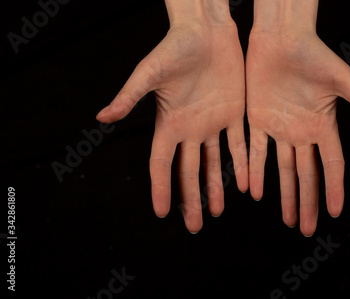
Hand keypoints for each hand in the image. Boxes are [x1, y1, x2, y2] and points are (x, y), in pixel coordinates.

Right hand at [96, 1, 247, 233]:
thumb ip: (129, 97)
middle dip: (191, 199)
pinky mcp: (234, 113)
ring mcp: (213, 123)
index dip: (161, 188)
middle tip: (194, 226)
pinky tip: (246, 185)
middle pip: (189, 171)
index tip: (162, 212)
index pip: (161, 164)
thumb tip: (101, 117)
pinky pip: (240, 145)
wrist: (206, 30)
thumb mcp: (149, 73)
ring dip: (215, 188)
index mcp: (169, 123)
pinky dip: (243, 165)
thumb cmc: (174, 48)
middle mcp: (190, 128)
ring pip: (214, 163)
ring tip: (218, 212)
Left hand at [246, 3, 349, 235]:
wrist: (280, 37)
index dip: (333, 188)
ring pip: (282, 170)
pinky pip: (254, 152)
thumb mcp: (342, 80)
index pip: (332, 165)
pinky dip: (254, 172)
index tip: (335, 212)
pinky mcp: (257, 121)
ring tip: (287, 220)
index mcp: (324, 125)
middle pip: (307, 175)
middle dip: (308, 202)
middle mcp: (302, 132)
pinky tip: (253, 192)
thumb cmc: (314, 53)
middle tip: (307, 229)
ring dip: (284, 195)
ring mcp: (279, 128)